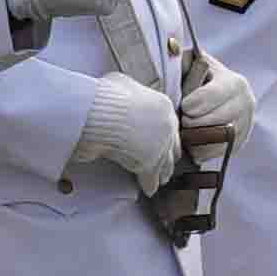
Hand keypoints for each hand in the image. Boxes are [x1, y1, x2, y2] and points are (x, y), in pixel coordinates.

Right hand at [72, 71, 185, 191]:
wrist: (102, 113)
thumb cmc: (107, 96)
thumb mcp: (123, 84)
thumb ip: (132, 92)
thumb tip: (125, 91)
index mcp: (164, 106)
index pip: (170, 125)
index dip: (165, 136)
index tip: (161, 141)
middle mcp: (167, 127)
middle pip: (174, 147)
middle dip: (168, 156)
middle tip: (163, 162)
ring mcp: (161, 146)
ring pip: (166, 165)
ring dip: (162, 173)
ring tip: (160, 179)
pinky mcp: (150, 164)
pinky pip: (152, 179)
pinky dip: (149, 185)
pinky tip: (149, 191)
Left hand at [175, 58, 259, 145]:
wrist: (218, 97)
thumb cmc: (199, 78)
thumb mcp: (194, 63)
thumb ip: (183, 60)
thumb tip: (171, 53)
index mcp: (235, 83)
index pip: (212, 96)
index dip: (192, 104)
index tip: (183, 106)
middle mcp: (246, 104)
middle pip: (216, 120)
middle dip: (194, 123)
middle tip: (181, 121)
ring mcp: (246, 125)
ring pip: (218, 139)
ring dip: (198, 138)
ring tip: (185, 133)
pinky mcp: (240, 142)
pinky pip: (220, 152)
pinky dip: (203, 151)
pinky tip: (192, 144)